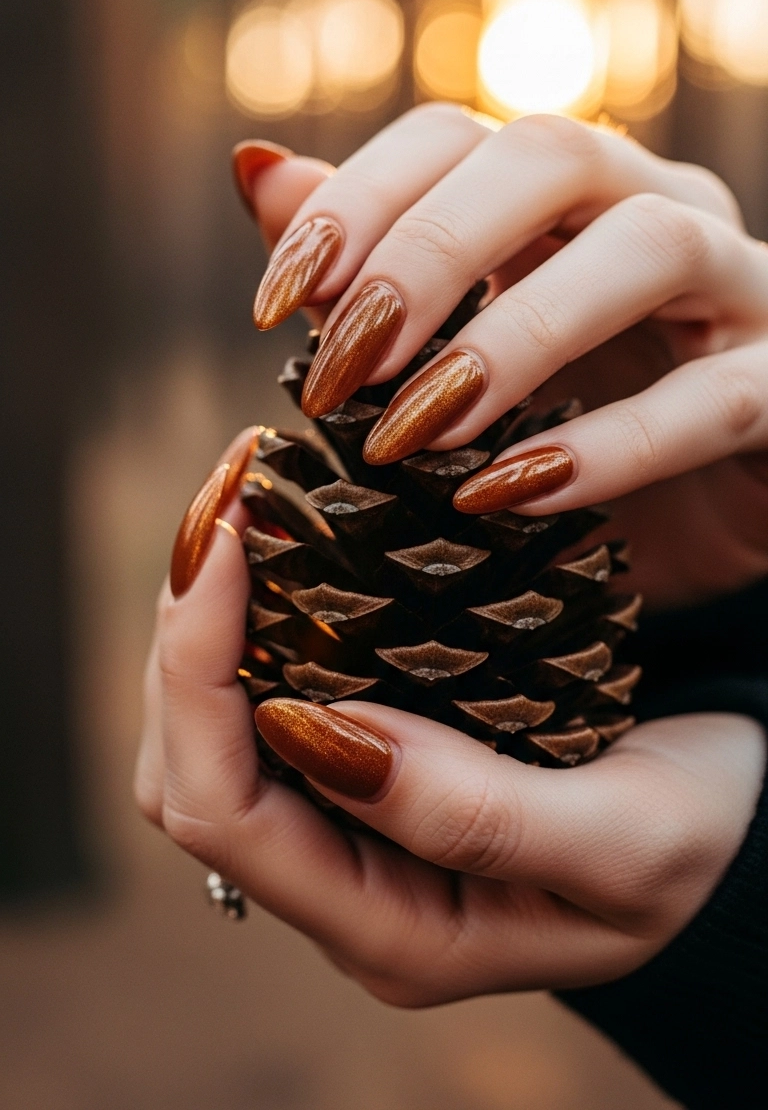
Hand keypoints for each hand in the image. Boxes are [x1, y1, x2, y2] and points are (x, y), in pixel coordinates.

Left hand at [135, 519, 764, 1003]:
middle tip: (226, 494)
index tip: (226, 540)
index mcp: (393, 931)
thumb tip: (321, 733)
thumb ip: (478, 816)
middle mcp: (346, 889)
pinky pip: (272, 698)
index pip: (221, 814)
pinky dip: (256, 620)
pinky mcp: (369, 772)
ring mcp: (350, 831)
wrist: (738, 827)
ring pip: (215, 732)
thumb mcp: (627, 840)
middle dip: (183, 630)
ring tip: (242, 505)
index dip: (196, 674)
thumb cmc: (697, 842)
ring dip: (208, 619)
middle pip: (187, 772)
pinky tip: (284, 546)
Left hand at [238, 109, 767, 607]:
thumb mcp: (454, 352)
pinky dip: (608, 445)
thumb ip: (368, 263)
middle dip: (430, 251)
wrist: (696, 527)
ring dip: (515, 334)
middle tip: (344, 365)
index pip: (458, 136)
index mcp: (568, 195)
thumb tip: (258, 170)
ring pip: (648, 247)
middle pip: (552, 153)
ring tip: (415, 431)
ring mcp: (739, 290)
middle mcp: (657, 209)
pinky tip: (512, 491)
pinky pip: (712, 398)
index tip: (274, 304)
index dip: (357, 200)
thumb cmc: (564, 426)